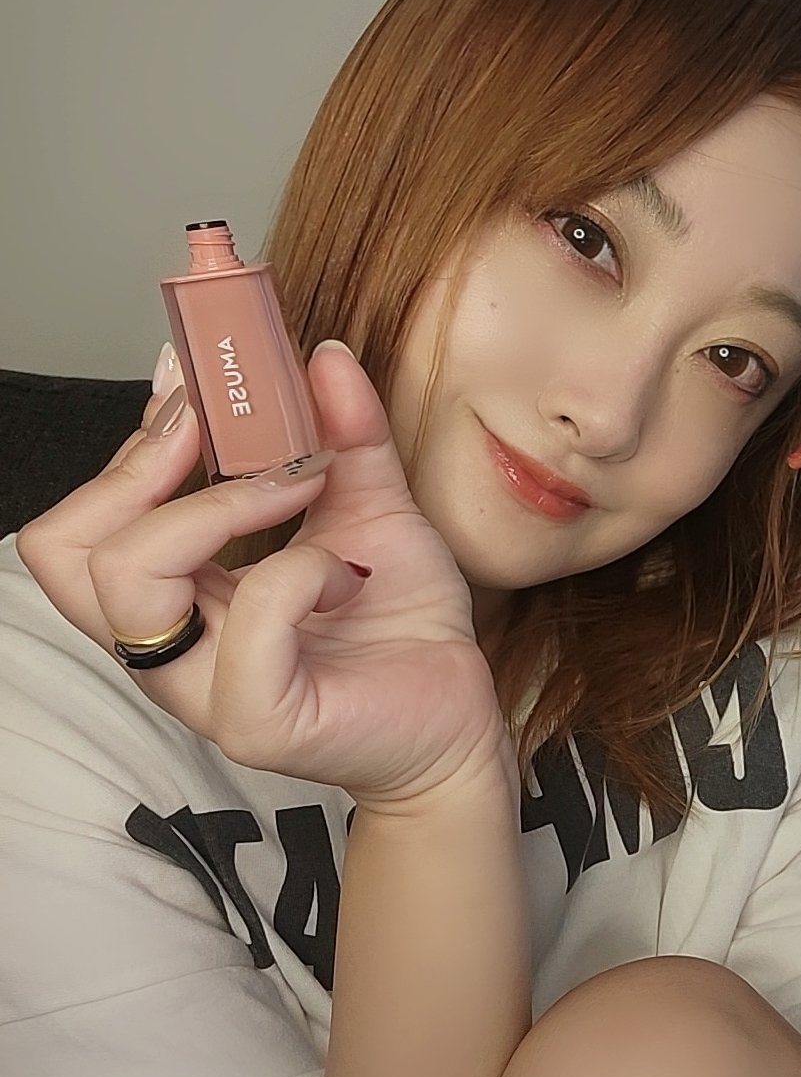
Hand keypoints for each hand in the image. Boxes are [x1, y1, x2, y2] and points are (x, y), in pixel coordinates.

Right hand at [17, 340, 514, 812]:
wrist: (457, 708)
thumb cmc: (402, 620)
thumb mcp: (372, 507)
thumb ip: (345, 435)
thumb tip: (325, 356)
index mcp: (177, 595)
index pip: (83, 522)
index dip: (129, 444)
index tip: (193, 382)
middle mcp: (170, 644)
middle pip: (66, 550)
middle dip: (138, 467)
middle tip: (218, 429)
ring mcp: (203, 689)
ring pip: (127, 578)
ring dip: (217, 506)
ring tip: (295, 487)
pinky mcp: (258, 720)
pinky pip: (246, 618)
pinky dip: (299, 570)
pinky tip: (345, 576)